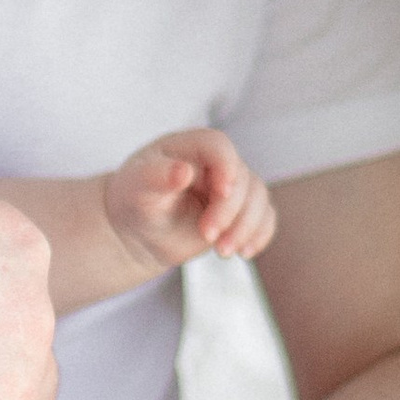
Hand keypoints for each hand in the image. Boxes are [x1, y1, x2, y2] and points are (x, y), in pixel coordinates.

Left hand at [104, 129, 275, 273]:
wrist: (139, 230)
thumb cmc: (135, 200)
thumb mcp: (137, 188)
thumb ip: (157, 177)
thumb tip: (183, 172)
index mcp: (191, 147)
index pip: (218, 146)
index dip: (226, 165)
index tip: (223, 191)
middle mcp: (216, 164)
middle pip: (243, 177)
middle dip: (229, 210)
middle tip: (207, 236)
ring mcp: (232, 188)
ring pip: (258, 198)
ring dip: (246, 227)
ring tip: (223, 252)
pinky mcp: (240, 212)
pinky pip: (264, 218)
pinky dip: (260, 235)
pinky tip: (245, 253)